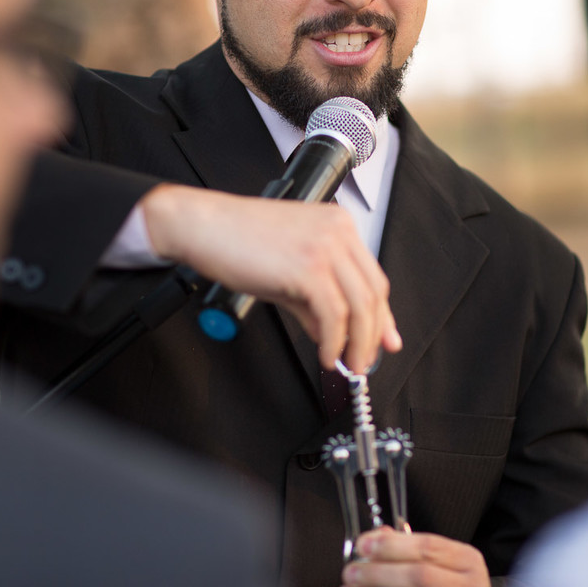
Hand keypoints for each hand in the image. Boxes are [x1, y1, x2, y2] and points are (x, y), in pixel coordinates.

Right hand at [139, 184, 399, 370]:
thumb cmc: (237, 239)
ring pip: (360, 306)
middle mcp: (338, 232)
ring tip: (347, 363)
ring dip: (357, 343)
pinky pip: (334, 314)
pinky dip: (334, 341)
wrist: (204, 225)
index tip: (384, 339)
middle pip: (374, 292)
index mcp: (338, 225)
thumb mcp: (288, 270)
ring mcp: (326, 248)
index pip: (374, 276)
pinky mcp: (309, 267)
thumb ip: (315, 300)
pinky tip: (326, 353)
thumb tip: (334, 333)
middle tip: (365, 360)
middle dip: (373, 334)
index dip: (382, 315)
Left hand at [343, 527, 491, 586]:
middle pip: (419, 575)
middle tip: (352, 570)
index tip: (363, 544)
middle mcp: (467, 584)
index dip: (391, 545)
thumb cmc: (454, 580)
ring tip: (351, 586)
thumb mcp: (444, 559)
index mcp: (467, 560)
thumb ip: (412, 546)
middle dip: (380, 572)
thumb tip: (378, 536)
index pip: (428, 547)